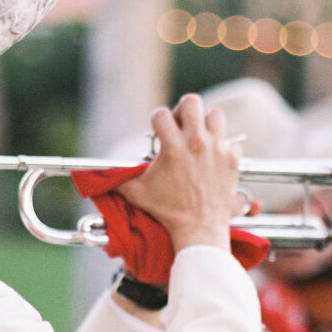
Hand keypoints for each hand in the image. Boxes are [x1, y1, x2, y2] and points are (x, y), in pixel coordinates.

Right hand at [120, 94, 240, 251]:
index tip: (160, 133)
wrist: (199, 230)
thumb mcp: (138, 193)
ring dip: (207, 123)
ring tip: (200, 138)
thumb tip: (99, 175)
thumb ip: (118, 179)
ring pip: (216, 114)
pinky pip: (232, 141)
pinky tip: (215, 159)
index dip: (157, 122)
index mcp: (172, 147)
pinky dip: (224, 148)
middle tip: (182, 127)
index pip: (161, 114)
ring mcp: (217, 149)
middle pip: (192, 101)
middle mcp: (196, 143)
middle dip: (184, 111)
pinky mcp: (232, 160)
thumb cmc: (168, 212)